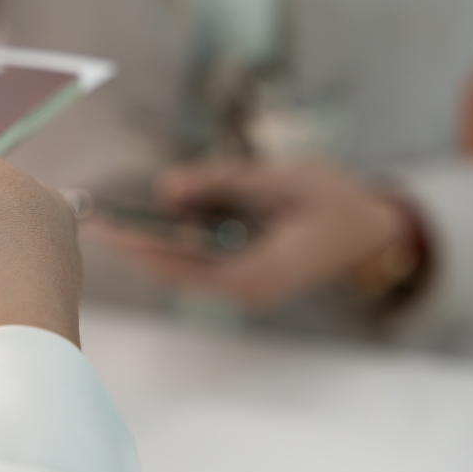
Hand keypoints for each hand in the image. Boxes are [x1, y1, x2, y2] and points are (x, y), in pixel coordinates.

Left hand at [87, 161, 415, 310]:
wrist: (376, 233)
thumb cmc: (337, 203)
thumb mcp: (282, 179)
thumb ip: (222, 181)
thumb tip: (165, 187)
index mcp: (257, 276)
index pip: (183, 267)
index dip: (142, 247)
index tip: (107, 231)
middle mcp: (245, 292)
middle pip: (176, 271)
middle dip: (137, 244)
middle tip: (96, 221)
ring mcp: (244, 289)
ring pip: (184, 268)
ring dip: (151, 243)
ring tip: (110, 220)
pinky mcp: (243, 279)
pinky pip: (200, 262)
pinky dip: (175, 242)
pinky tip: (149, 224)